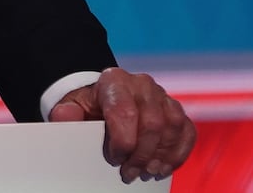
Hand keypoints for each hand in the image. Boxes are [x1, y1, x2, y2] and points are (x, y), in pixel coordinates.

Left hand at [49, 66, 194, 183]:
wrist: (102, 100)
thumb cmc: (88, 107)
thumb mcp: (72, 108)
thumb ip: (66, 113)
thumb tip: (65, 116)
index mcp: (114, 80)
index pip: (125, 112)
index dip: (122, 142)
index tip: (114, 158)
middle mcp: (142, 84)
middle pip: (152, 123)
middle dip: (142, 154)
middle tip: (129, 173)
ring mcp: (162, 96)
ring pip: (172, 127)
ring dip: (161, 156)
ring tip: (145, 172)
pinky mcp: (176, 110)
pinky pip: (187, 132)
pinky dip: (178, 154)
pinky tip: (163, 167)